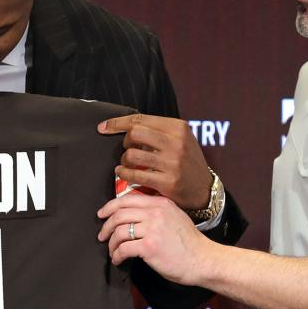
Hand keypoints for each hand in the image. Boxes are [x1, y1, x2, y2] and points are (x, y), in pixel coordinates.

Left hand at [96, 194, 211, 284]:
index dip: (110, 207)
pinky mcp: (149, 247)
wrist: (203, 259)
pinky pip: (124, 249)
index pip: (127, 199)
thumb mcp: (174, 216)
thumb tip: (132, 213)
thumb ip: (156, 211)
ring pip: (119, 232)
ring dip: (111, 243)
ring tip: (112, 251)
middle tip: (102, 235)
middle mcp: (155, 213)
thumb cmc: (189, 242)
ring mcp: (152, 229)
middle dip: (106, 226)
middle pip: (119, 214)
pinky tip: (118, 260)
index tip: (102, 215)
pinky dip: (117, 255)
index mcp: (160, 203)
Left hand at [97, 114, 211, 209]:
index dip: (117, 123)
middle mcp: (176, 142)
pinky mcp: (168, 181)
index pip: (140, 119)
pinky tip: (124, 173)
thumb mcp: (180, 139)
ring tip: (127, 164)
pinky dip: (124, 173)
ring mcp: (172, 162)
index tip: (103, 127)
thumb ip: (158, 131)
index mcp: (178, 127)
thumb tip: (126, 126)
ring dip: (123, 160)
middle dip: (124, 142)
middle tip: (127, 150)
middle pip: (134, 133)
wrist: (204, 189)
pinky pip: (135, 174)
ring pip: (132, 154)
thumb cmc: (186, 162)